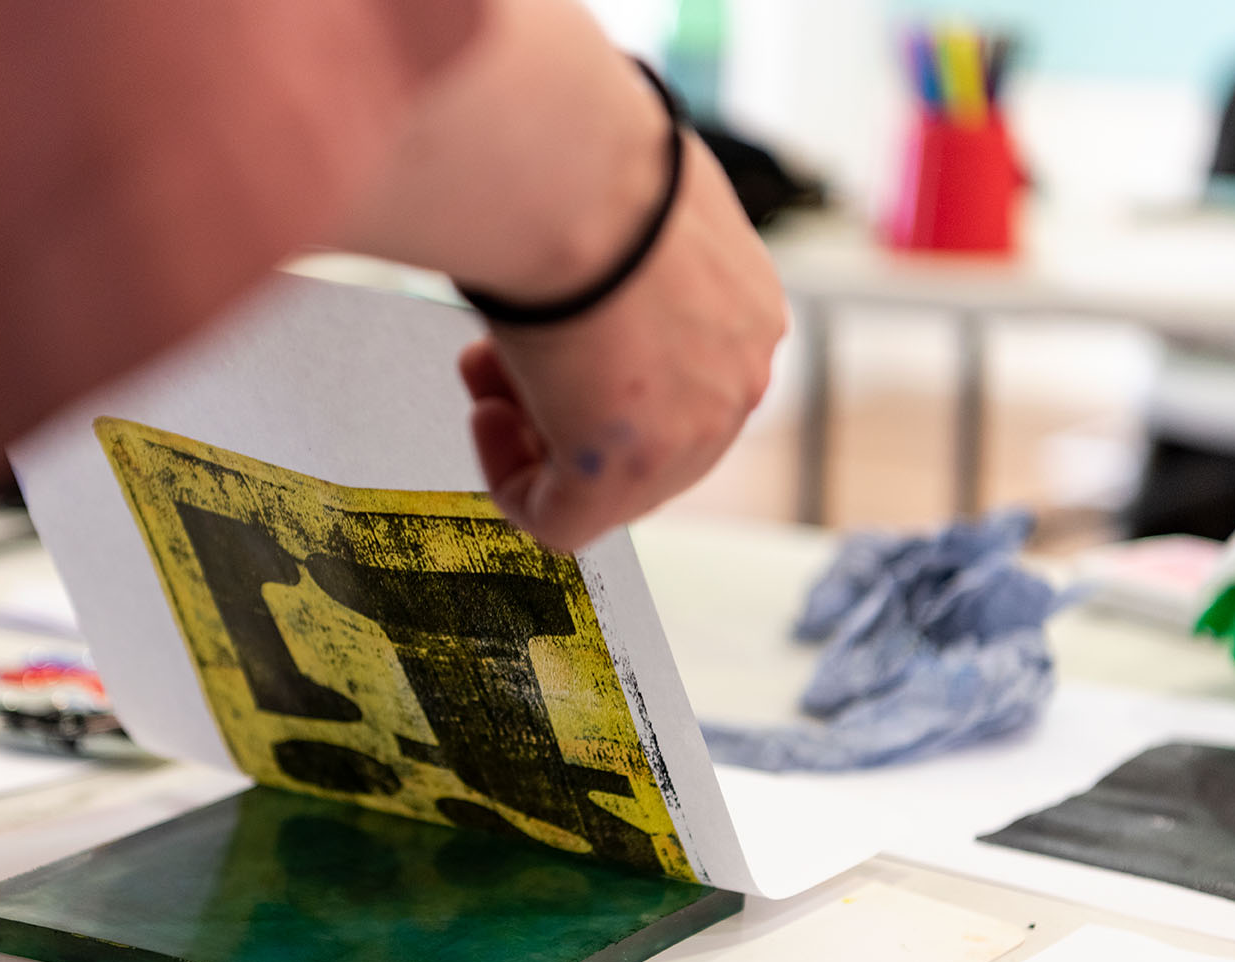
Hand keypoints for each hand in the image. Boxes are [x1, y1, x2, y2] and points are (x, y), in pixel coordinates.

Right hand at [459, 132, 785, 551]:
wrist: (575, 175)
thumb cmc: (586, 166)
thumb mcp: (631, 212)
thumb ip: (630, 263)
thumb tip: (580, 248)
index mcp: (750, 313)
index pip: (679, 383)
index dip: (596, 372)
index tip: (548, 332)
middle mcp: (739, 379)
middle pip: (645, 440)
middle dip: (562, 407)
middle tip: (500, 360)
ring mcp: (692, 432)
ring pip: (605, 485)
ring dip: (530, 435)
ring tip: (484, 373)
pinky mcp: (627, 472)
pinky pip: (562, 523)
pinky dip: (509, 482)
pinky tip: (484, 417)